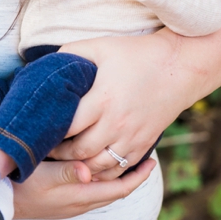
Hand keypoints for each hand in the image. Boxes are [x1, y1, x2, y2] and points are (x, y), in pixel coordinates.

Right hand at [10, 156, 157, 219]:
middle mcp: (80, 204)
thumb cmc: (18, 185)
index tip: (153, 161)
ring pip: (103, 192)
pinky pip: (90, 192)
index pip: (121, 189)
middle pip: (116, 192)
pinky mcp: (61, 203)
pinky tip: (97, 167)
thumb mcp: (42, 175)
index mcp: (81, 197)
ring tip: (125, 159)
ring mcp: (71, 206)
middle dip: (132, 176)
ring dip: (117, 178)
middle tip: (144, 157)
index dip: (139, 176)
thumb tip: (89, 172)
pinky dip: (101, 180)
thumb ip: (66, 172)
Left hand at [48, 31, 187, 178]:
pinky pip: (119, 169)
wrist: (181, 68)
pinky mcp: (144, 144)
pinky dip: (102, 172)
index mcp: (102, 100)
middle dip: (60, 153)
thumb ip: (70, 52)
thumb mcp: (101, 46)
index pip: (67, 129)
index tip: (39, 130)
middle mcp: (117, 123)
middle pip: (79, 152)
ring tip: (67, 158)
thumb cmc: (138, 54)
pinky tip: (92, 165)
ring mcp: (132, 137)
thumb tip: (46, 63)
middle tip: (47, 146)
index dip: (49, 133)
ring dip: (80, 165)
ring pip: (98, 166)